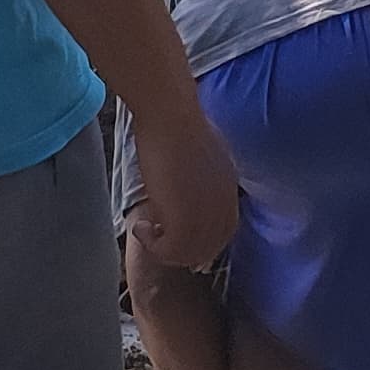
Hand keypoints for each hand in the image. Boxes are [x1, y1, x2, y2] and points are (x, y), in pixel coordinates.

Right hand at [128, 113, 240, 273]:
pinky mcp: (185, 219)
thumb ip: (203, 172)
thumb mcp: (202, 151)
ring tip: (146, 230)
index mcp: (230, 189)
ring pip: (190, 254)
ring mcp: (207, 214)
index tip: (178, 238)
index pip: (225, 230)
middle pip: (209, 247)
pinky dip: (153, 246)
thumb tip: (190, 176)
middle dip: (183, 250)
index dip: (202, 240)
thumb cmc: (179, 122)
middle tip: (158, 239)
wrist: (171, 116)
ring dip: (165, 250)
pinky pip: (171, 251)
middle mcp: (224, 206)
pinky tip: (140, 227)